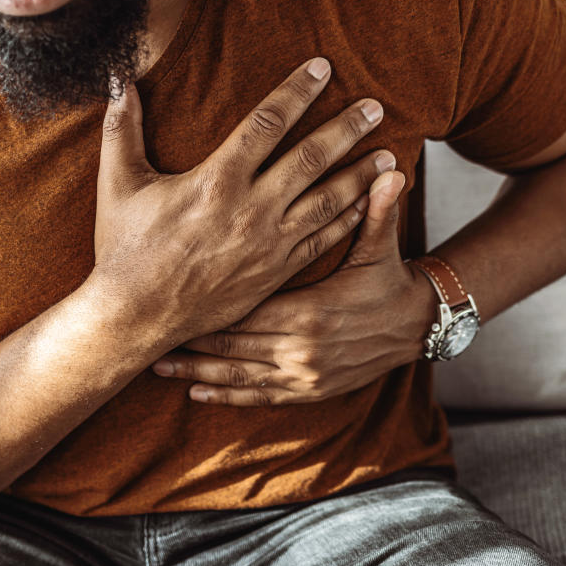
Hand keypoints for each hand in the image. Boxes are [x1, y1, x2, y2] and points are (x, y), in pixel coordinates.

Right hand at [91, 58, 392, 344]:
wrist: (136, 317)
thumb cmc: (124, 249)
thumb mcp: (118, 185)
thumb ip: (122, 130)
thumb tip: (118, 80)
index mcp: (216, 180)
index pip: (267, 122)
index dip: (297, 91)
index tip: (322, 68)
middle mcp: (250, 209)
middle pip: (310, 157)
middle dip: (346, 128)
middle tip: (376, 106)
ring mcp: (268, 244)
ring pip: (326, 200)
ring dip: (359, 175)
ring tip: (388, 154)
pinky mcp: (275, 273)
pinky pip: (321, 241)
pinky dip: (347, 220)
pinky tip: (365, 205)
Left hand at [150, 168, 435, 405]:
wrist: (419, 327)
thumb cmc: (390, 280)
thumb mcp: (380, 247)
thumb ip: (375, 210)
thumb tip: (390, 169)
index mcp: (309, 311)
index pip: (244, 306)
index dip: (205, 305)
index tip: (169, 297)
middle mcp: (302, 349)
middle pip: (231, 343)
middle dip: (190, 339)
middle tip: (147, 332)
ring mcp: (305, 375)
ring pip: (238, 374)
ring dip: (197, 372)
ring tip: (158, 367)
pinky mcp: (310, 392)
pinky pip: (260, 396)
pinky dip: (227, 394)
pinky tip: (197, 392)